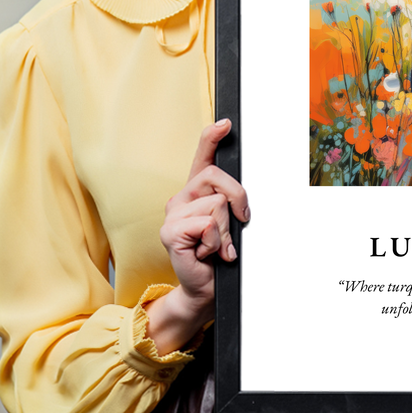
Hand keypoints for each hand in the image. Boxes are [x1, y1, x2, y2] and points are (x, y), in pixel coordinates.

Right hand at [145, 119, 249, 353]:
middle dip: (238, 199)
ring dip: (226, 230)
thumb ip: (231, 203)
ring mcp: (172, 214)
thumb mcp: (230, 223)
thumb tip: (241, 196)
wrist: (205, 288)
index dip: (212, 137)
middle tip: (239, 223)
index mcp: (196, 192)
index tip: (226, 123)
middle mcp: (181, 198)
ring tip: (217, 246)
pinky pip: (207, 224)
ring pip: (217, 204)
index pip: (202, 157)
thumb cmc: (219, 255)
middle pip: (217, 177)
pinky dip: (216, 242)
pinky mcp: (170, 232)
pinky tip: (207, 253)